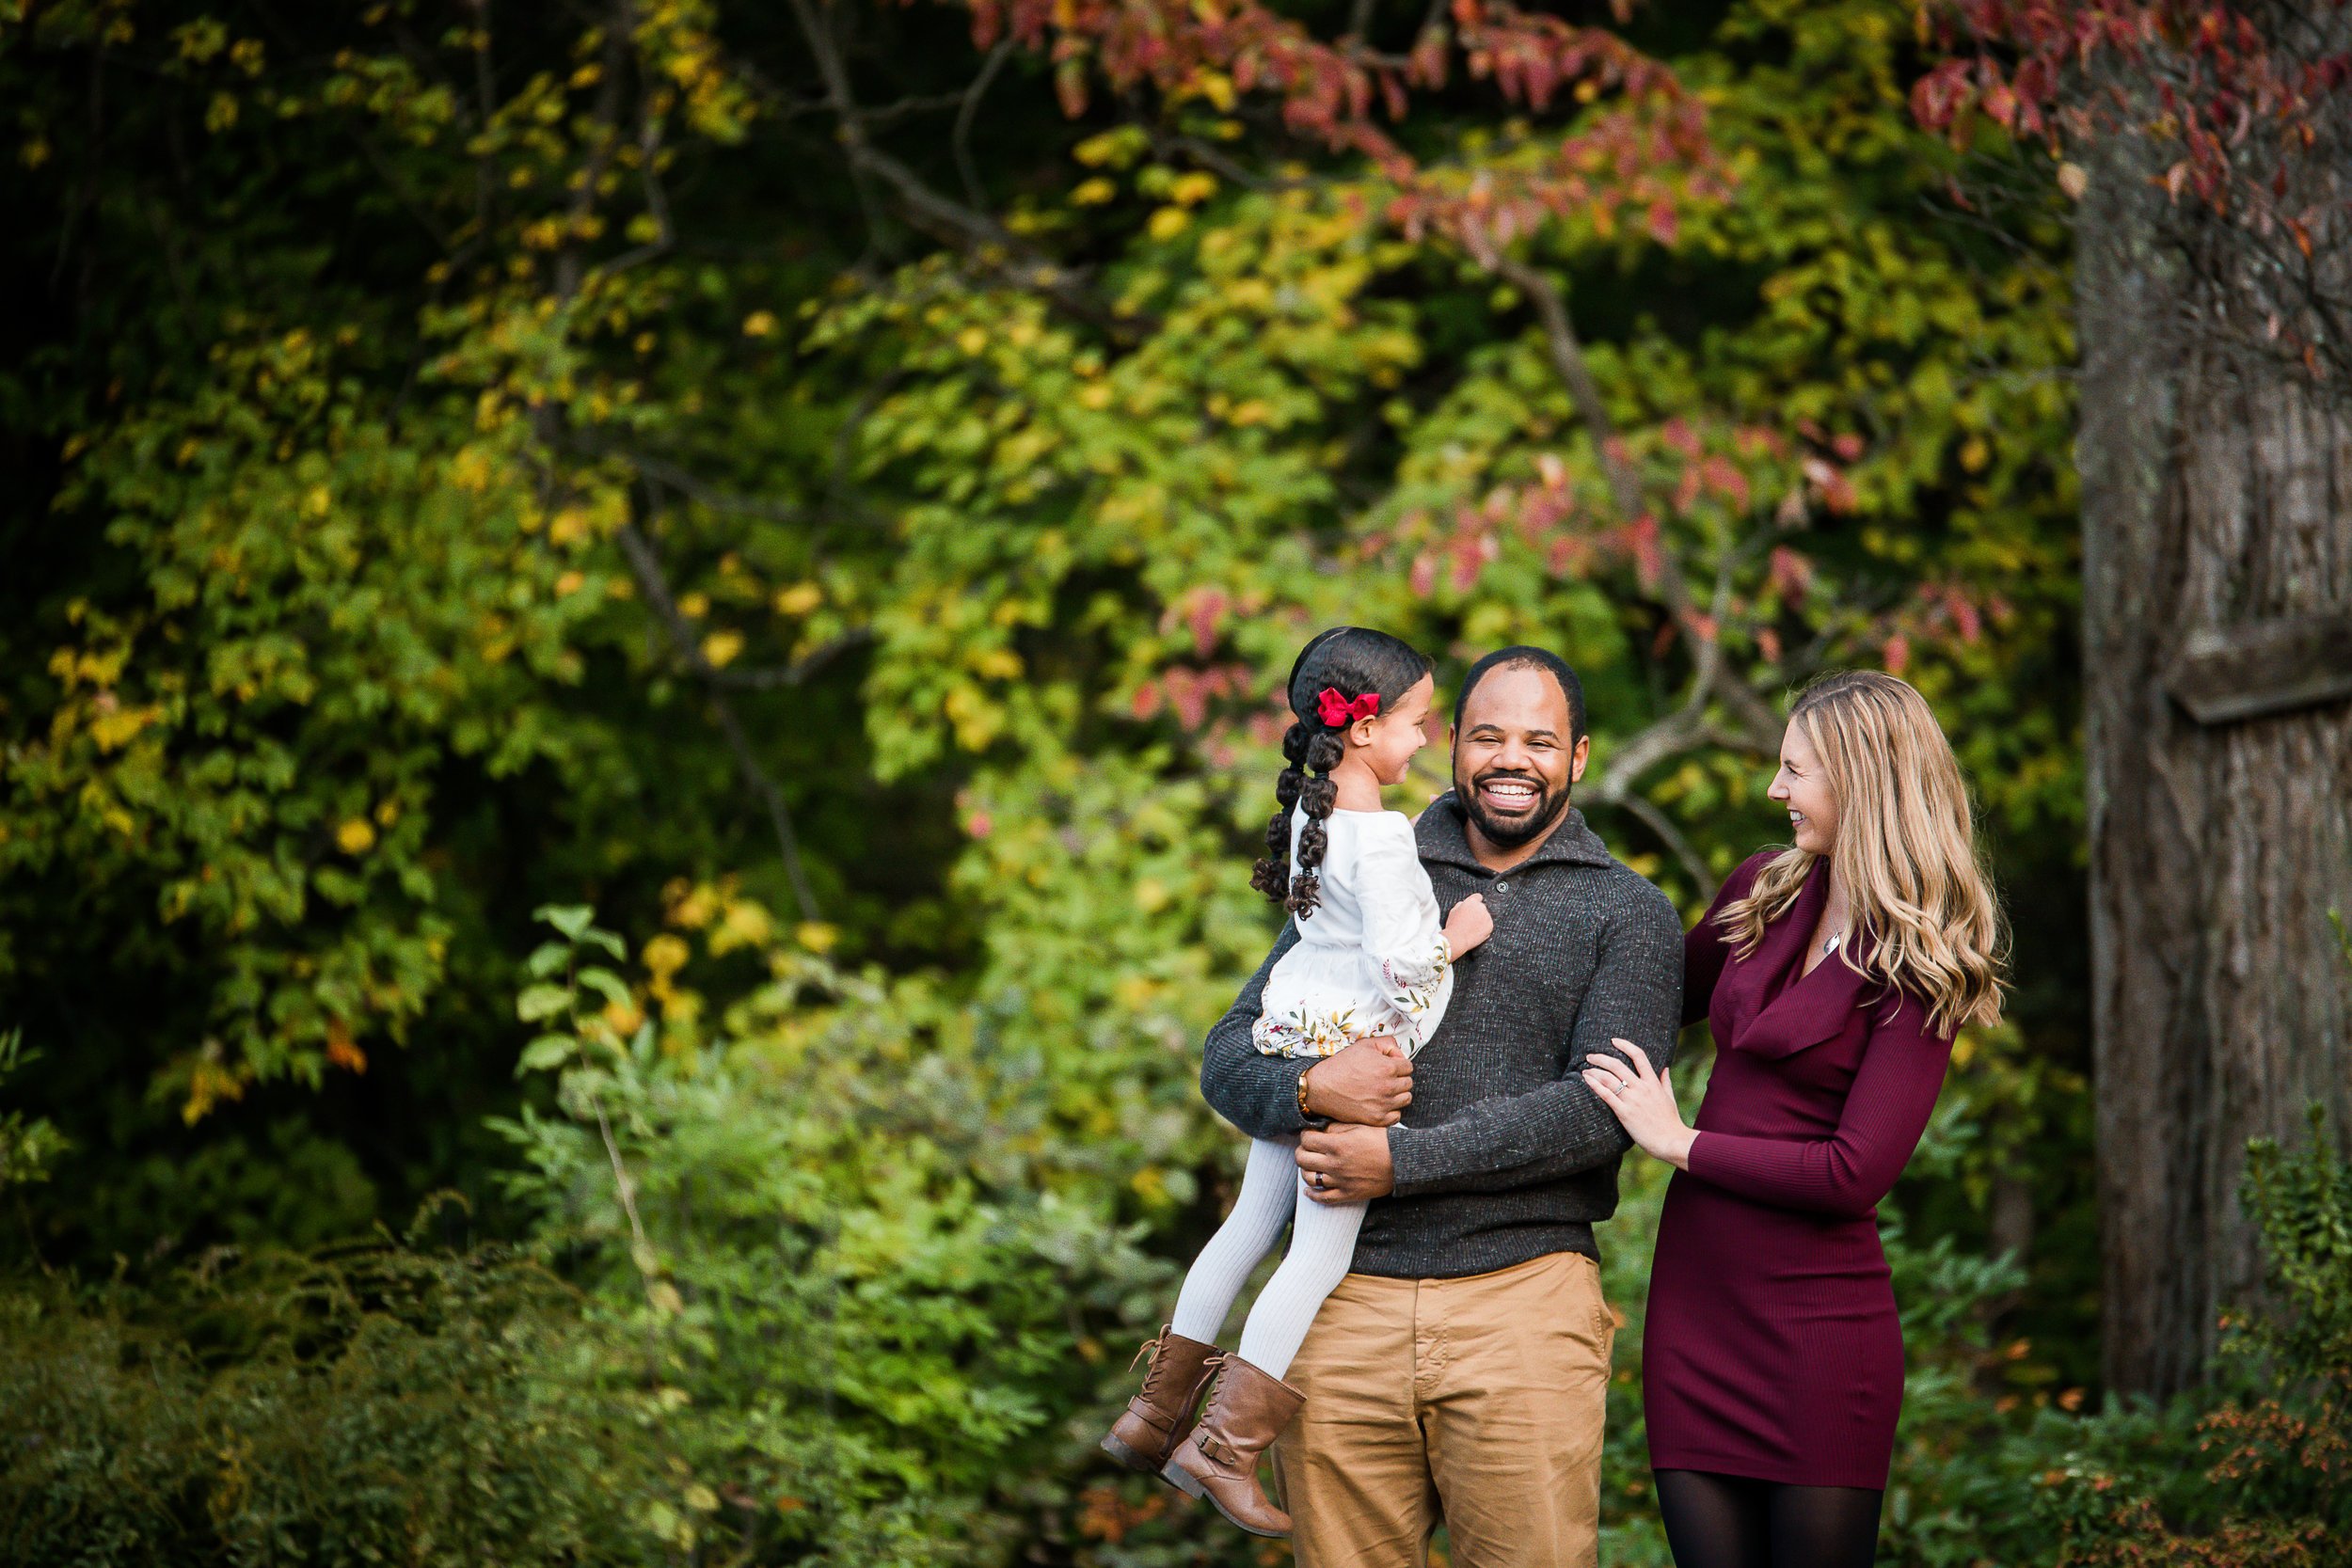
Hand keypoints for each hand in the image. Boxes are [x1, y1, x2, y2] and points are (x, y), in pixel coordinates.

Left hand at [1296, 1123, 1394, 1202]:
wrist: (1403, 1162)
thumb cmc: (1383, 1140)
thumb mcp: (1360, 1126)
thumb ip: (1337, 1127)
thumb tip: (1320, 1130)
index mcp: (1338, 1145)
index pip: (1307, 1140)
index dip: (1305, 1135)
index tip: (1309, 1134)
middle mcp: (1335, 1164)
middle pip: (1303, 1159)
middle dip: (1301, 1151)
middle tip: (1306, 1148)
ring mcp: (1341, 1181)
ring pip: (1309, 1178)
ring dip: (1305, 1170)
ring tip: (1309, 1165)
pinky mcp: (1348, 1194)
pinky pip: (1323, 1198)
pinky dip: (1312, 1194)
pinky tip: (1308, 1190)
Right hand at [1301, 1037, 1411, 1125]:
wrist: (1321, 1087)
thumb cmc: (1341, 1065)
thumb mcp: (1364, 1045)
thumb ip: (1387, 1044)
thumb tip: (1399, 1054)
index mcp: (1388, 1067)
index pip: (1408, 1067)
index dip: (1399, 1065)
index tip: (1389, 1067)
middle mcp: (1388, 1087)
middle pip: (1408, 1083)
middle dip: (1399, 1079)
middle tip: (1385, 1078)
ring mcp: (1383, 1104)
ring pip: (1405, 1099)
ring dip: (1398, 1094)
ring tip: (1383, 1091)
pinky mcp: (1376, 1119)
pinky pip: (1396, 1116)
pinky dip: (1392, 1110)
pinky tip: (1381, 1104)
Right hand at [1444, 893, 1493, 957]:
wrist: (1457, 938)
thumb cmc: (1453, 925)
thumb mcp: (1453, 910)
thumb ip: (1461, 904)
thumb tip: (1465, 904)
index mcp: (1472, 902)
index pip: (1478, 897)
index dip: (1475, 901)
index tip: (1474, 906)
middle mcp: (1481, 907)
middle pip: (1481, 908)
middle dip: (1477, 913)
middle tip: (1470, 920)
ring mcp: (1487, 917)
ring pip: (1485, 917)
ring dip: (1481, 920)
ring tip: (1471, 928)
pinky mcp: (1490, 926)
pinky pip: (1488, 925)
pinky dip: (1484, 928)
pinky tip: (1475, 931)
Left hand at [1580, 1037, 1695, 1169]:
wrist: (1671, 1141)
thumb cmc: (1670, 1121)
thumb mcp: (1670, 1098)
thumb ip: (1665, 1082)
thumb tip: (1665, 1068)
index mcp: (1653, 1083)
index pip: (1639, 1056)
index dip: (1625, 1045)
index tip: (1614, 1041)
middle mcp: (1641, 1088)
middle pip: (1618, 1065)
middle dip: (1601, 1058)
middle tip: (1590, 1056)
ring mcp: (1632, 1100)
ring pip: (1609, 1079)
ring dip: (1594, 1072)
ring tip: (1585, 1070)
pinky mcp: (1624, 1113)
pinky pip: (1606, 1095)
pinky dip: (1595, 1085)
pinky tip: (1587, 1080)